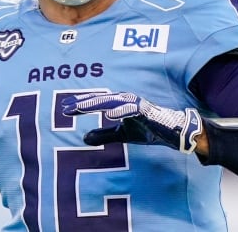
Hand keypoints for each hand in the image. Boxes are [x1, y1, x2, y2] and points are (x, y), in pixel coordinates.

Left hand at [61, 92, 202, 153]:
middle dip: (83, 102)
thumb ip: (104, 135)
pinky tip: (109, 113)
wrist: (173, 133)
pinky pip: (132, 109)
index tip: (64, 109)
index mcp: (119, 104)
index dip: (80, 105)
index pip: (96, 103)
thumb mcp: (122, 134)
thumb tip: (83, 138)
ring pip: (112, 102)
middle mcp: (126, 100)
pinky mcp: (147, 111)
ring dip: (96, 104)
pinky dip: (120, 110)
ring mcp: (136, 104)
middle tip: (66, 107)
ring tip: (81, 108)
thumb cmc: (148, 129)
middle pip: (100, 100)